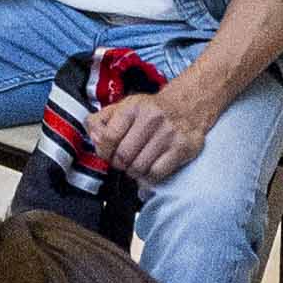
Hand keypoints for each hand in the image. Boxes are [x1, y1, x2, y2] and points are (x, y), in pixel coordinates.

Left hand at [86, 80, 218, 183]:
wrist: (187, 105)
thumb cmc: (150, 111)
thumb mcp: (122, 107)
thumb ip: (100, 121)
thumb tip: (95, 139)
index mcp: (133, 107)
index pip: (108, 137)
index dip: (103, 151)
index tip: (107, 154)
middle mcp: (151, 118)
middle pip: (123, 156)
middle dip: (118, 164)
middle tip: (122, 162)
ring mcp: (168, 134)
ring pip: (138, 168)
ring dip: (133, 172)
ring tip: (136, 164)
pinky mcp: (182, 148)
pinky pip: (156, 174)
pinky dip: (148, 177)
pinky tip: (149, 168)